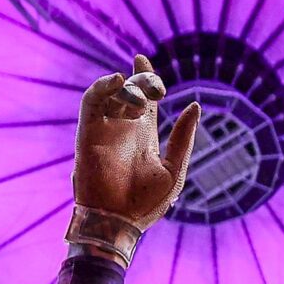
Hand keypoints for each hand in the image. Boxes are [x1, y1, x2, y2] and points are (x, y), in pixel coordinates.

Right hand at [69, 55, 199, 266]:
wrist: (119, 224)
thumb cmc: (145, 205)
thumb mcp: (174, 170)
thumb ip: (183, 138)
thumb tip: (195, 105)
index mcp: (143, 135)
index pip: (143, 98)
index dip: (144, 77)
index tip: (143, 59)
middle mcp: (123, 129)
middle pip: (130, 91)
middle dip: (144, 81)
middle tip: (157, 89)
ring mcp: (105, 130)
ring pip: (112, 93)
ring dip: (128, 89)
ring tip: (141, 100)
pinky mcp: (88, 134)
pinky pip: (91, 103)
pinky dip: (102, 87)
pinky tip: (117, 81)